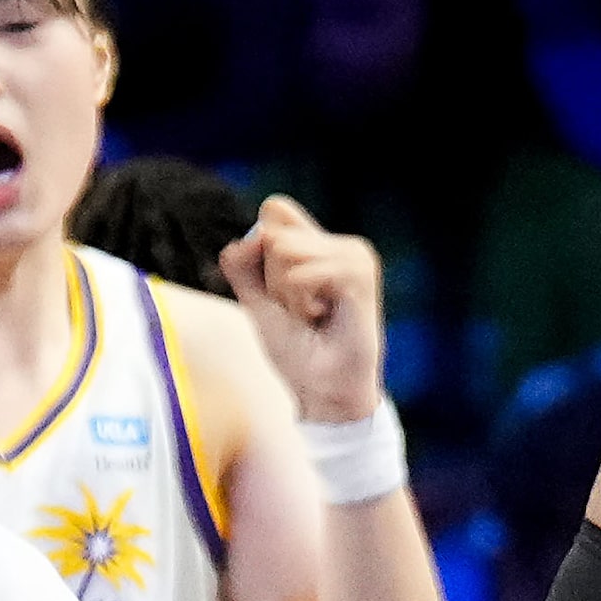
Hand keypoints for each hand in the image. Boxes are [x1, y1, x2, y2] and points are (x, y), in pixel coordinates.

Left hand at [218, 196, 384, 423]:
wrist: (324, 390)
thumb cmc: (297, 350)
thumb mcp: (256, 302)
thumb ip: (241, 266)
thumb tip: (253, 237)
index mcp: (319, 244)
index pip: (275, 210)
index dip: (261, 250)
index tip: (281, 293)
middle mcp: (339, 243)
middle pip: (272, 235)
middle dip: (273, 281)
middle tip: (301, 312)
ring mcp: (353, 255)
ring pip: (284, 251)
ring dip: (287, 294)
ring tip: (313, 316)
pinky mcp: (359, 273)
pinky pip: (302, 274)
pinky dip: (300, 302)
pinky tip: (323, 318)